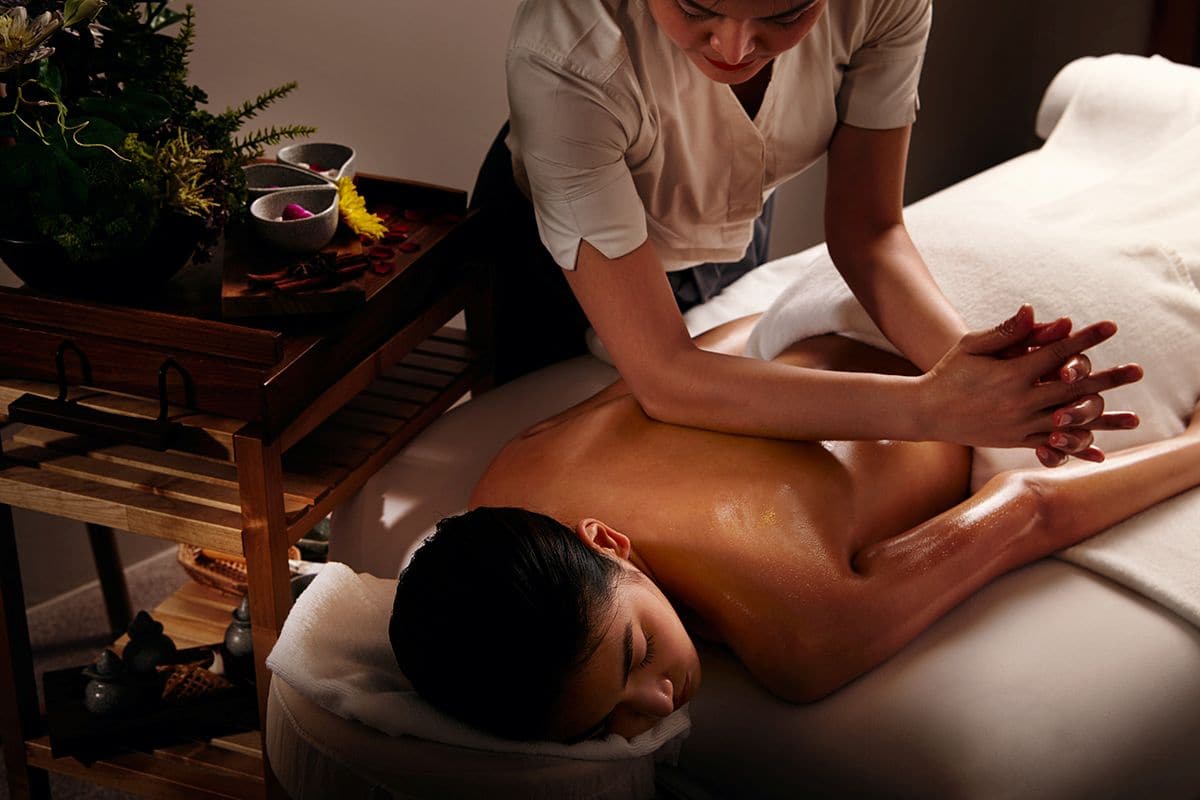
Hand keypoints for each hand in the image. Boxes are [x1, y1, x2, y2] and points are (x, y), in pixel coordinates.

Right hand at [920, 306, 1142, 457]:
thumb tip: (1034, 311)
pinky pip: (1054, 445)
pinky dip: (1078, 449)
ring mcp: (1020, 425)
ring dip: (1105, 420)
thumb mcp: (972, 345)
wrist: (926, 412)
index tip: (1111, 328)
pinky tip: (1101, 453)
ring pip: (1071, 421)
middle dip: (1108, 379)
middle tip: (1137, 371)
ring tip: (1135, 419)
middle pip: (1074, 388)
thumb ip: (1006, 331)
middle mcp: (1021, 402)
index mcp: (1012, 374)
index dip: (1085, 338)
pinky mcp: (1017, 440)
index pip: (1058, 352)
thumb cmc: (949, 372)